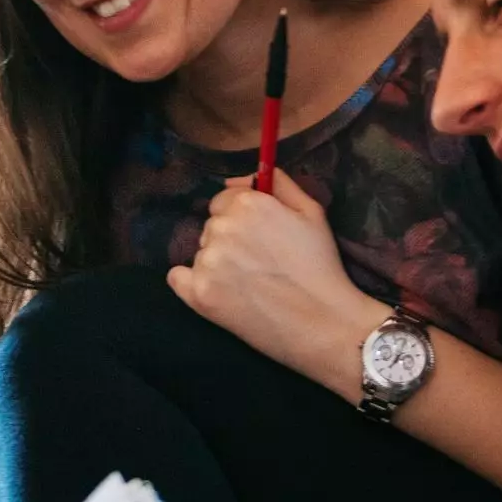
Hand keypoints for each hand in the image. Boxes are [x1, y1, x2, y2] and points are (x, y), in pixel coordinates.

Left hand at [167, 174, 382, 396]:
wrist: (323, 324)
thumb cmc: (321, 266)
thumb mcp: (312, 212)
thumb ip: (278, 183)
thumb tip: (241, 178)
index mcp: (248, 203)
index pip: (223, 201)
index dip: (241, 219)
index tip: (259, 239)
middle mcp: (222, 227)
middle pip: (212, 226)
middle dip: (229, 240)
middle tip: (259, 265)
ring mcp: (208, 261)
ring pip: (201, 253)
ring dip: (217, 263)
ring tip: (249, 285)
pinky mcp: (199, 294)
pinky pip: (178, 278)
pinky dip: (191, 283)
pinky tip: (218, 293)